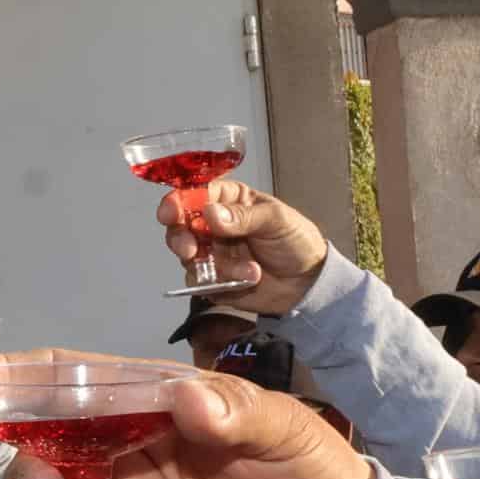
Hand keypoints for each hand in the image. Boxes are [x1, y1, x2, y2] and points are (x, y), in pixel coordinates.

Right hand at [155, 181, 329, 315]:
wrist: (308, 284)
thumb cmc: (296, 241)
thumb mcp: (276, 220)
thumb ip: (244, 216)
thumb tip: (211, 213)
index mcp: (228, 200)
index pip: (194, 194)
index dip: (178, 201)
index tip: (171, 213)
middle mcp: (214, 225)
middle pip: (180, 226)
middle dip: (180, 238)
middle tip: (190, 250)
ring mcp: (212, 253)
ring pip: (188, 257)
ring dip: (215, 266)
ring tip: (249, 271)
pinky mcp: (213, 280)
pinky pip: (199, 282)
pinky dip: (218, 283)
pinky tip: (247, 280)